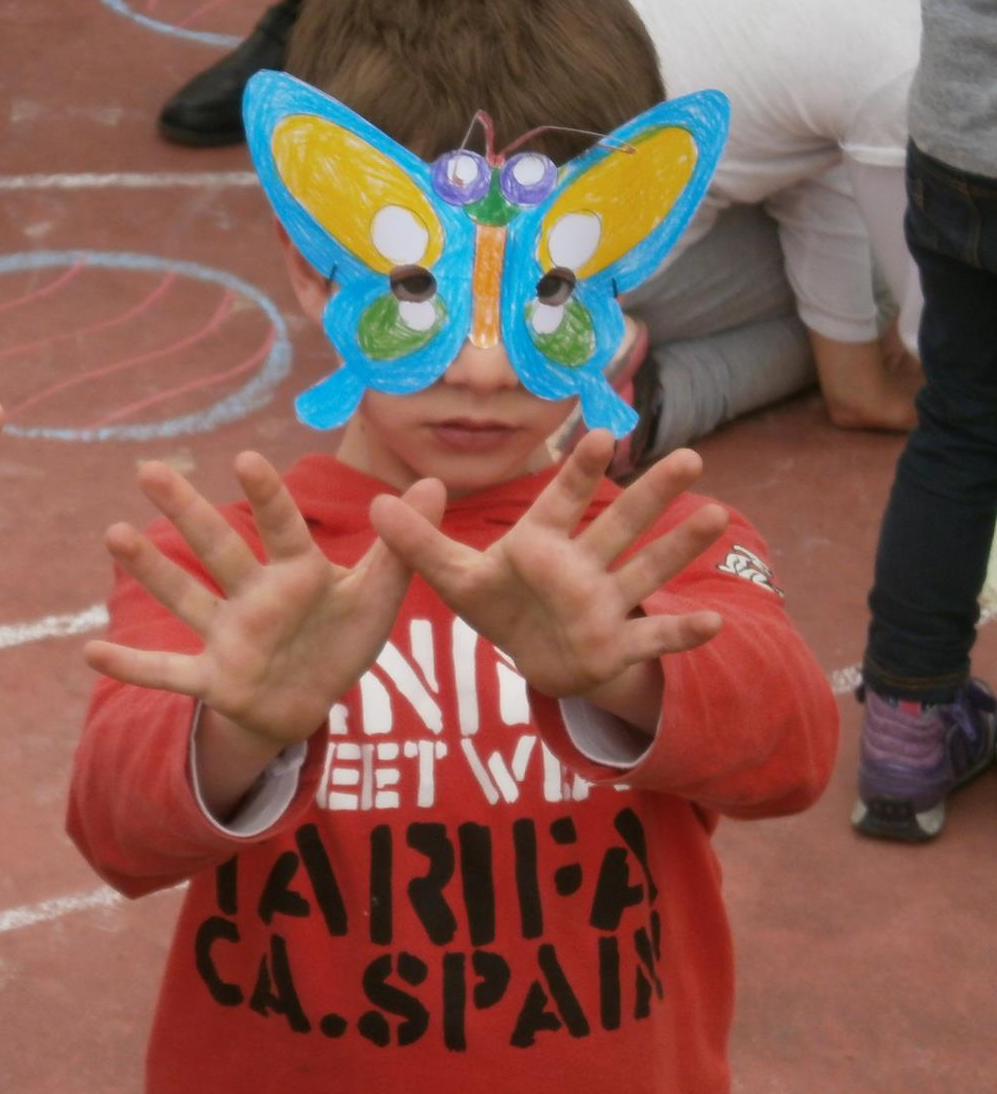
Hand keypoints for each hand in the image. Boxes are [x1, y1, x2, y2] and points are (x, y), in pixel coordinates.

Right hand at [86, 454, 441, 751]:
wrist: (311, 700)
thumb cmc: (341, 638)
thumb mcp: (379, 596)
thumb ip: (402, 546)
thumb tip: (435, 483)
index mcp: (297, 572)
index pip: (281, 527)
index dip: (266, 497)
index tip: (245, 460)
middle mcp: (254, 595)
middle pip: (217, 548)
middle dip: (185, 511)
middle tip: (149, 468)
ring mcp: (229, 636)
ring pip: (186, 598)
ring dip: (150, 570)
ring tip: (113, 533)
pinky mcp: (216, 679)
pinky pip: (168, 673)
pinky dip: (132, 666)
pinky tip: (89, 652)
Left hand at [368, 431, 726, 729]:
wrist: (531, 659)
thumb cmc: (498, 604)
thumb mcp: (451, 577)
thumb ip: (417, 542)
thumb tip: (375, 504)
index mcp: (540, 543)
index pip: (561, 500)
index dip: (579, 471)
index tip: (601, 434)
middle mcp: (580, 566)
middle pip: (618, 525)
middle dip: (651, 494)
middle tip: (688, 456)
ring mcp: (603, 604)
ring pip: (646, 570)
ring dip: (679, 546)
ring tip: (717, 514)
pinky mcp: (615, 646)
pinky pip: (653, 639)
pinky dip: (682, 634)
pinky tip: (715, 624)